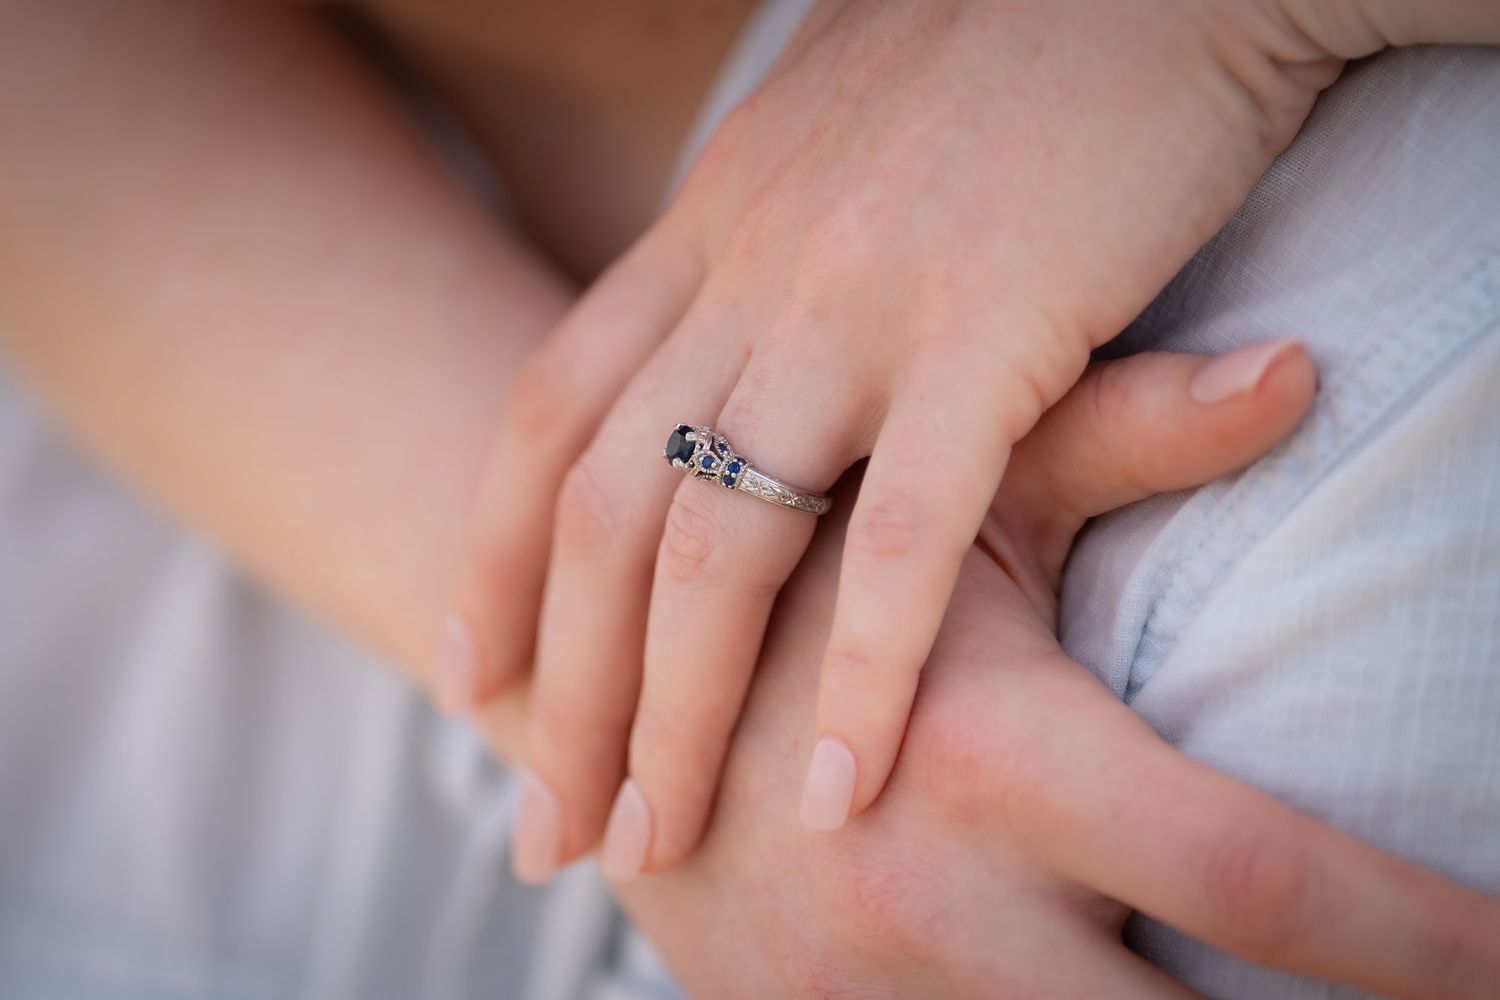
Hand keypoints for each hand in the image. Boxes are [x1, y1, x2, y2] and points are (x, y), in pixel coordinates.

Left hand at [443, 0, 1495, 877]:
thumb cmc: (1011, 51)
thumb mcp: (834, 135)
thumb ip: (766, 236)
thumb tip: (735, 323)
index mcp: (711, 223)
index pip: (548, 411)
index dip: (494, 554)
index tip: (468, 673)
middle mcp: (750, 271)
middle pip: (604, 514)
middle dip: (557, 688)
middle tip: (539, 826)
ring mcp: (857, 305)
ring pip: (718, 545)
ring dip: (670, 716)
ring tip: (650, 844)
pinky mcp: (990, 333)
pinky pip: (903, 538)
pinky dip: (862, 677)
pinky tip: (838, 791)